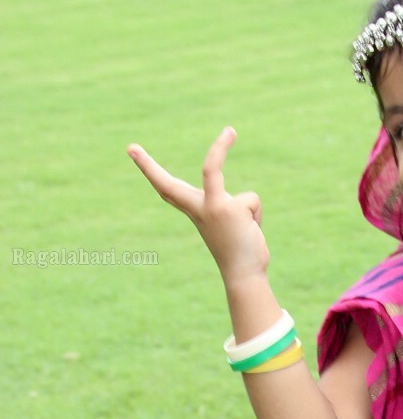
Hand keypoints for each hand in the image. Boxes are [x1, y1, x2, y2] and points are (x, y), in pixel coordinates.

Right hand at [126, 126, 269, 289]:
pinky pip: (250, 199)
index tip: (131, 149)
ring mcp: (210, 207)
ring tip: (232, 147)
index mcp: (195, 210)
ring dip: (221, 144)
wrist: (244, 274)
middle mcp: (198, 208)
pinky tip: (250, 230)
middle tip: (129, 146)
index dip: (149, 169)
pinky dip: (256, 214)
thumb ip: (232, 208)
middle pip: (168, 184)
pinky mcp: (227, 207)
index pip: (169, 189)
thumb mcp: (233, 222)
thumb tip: (246, 203)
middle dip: (146, 164)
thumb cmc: (240, 249)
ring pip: (211, 166)